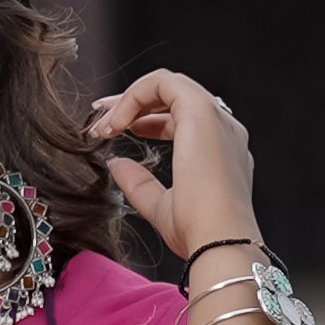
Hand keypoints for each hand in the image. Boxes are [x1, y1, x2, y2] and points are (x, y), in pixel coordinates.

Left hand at [86, 66, 258, 275]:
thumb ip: (139, 183)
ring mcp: (215, 119)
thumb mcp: (160, 206)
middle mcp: (223, 130)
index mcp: (219, 151)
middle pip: (172, 97)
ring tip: (104, 124)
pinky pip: (163, 83)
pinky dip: (134, 96)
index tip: (114, 130)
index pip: (179, 118)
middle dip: (132, 103)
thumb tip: (117, 164)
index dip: (143, 119)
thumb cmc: (198, 232)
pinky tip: (117, 123)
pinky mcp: (201, 113)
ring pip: (168, 84)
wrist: (218, 241)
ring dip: (130, 99)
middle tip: (101, 121)